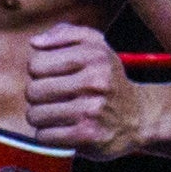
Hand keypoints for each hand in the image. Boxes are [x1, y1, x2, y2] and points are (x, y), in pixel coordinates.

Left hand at [20, 18, 140, 153]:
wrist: (137, 117)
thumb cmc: (106, 79)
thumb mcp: (95, 47)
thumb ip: (64, 34)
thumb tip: (35, 42)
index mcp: (94, 56)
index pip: (36, 64)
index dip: (38, 72)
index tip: (51, 76)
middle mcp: (95, 81)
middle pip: (33, 91)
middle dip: (37, 97)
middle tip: (52, 98)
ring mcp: (92, 110)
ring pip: (35, 115)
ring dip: (40, 117)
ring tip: (56, 114)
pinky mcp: (88, 136)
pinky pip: (44, 136)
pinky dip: (47, 135)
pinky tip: (61, 129)